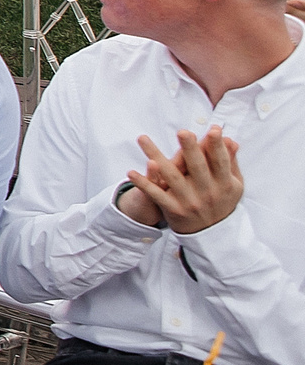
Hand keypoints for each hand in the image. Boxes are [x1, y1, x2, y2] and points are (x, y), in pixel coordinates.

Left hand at [125, 127, 243, 235]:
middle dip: (190, 149)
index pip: (220, 162)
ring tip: (142, 138)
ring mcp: (189, 200)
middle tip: (183, 132)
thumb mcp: (233, 184)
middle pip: (197, 167)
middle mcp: (207, 192)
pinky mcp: (173, 209)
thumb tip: (229, 139)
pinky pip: (156, 194)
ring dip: (155, 156)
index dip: (217, 146)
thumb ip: (230, 161)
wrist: (212, 234)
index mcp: (224, 183)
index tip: (214, 130)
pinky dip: (143, 184)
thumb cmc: (222, 200)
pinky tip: (131, 172)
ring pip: (171, 176)